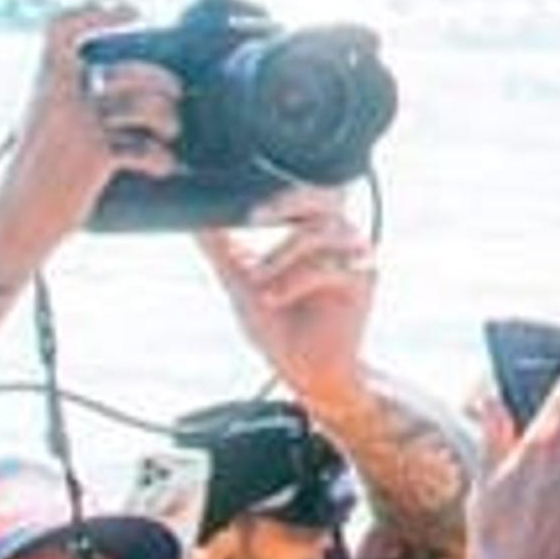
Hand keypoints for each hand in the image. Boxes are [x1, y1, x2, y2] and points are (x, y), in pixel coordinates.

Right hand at [0, 4, 176, 262]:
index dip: (96, 13)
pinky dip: (159, 158)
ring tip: (170, 133)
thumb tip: (130, 84)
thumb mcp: (42, 126)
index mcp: (43, 86)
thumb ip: (71, 100)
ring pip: (143, 106)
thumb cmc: (34, 175)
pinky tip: (164, 166)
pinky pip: (143, 148)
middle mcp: (59, 99)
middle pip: (128, 71)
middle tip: (176, 95)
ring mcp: (77, 126)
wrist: (13, 222)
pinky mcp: (94, 157)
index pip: (60, 31)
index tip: (133, 11)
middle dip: (161, 81)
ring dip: (167, 119)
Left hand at [197, 191, 378, 410]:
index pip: (302, 192)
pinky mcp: (364, 280)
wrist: (305, 369)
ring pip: (321, 233)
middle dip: (288, 201)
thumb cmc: (279, 325)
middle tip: (254, 216)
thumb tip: (195, 221)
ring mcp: (354, 256)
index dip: (277, 189)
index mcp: (313, 229)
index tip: (242, 198)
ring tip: (256, 281)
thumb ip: (224, 250)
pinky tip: (274, 298)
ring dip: (282, 254)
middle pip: (324, 197)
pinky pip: (330, 268)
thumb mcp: (242, 283)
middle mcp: (338, 236)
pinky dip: (297, 281)